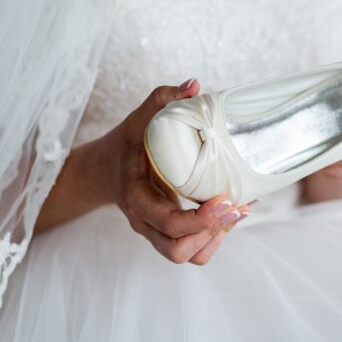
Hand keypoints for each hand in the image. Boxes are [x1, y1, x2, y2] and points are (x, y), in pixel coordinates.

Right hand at [97, 78, 249, 264]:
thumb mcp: (138, 119)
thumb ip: (162, 100)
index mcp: (136, 199)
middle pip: (178, 251)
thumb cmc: (125, 143)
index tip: (225, 198)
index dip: (200, 219)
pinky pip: (193, 249)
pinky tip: (231, 213)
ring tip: (237, 210)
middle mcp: (145, 222)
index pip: (168, 223)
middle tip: (235, 206)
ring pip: (188, 256)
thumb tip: (194, 85)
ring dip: (216, 238)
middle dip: (212, 233)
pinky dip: (215, 238)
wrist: (103, 168)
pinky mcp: (170, 232)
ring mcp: (157, 231)